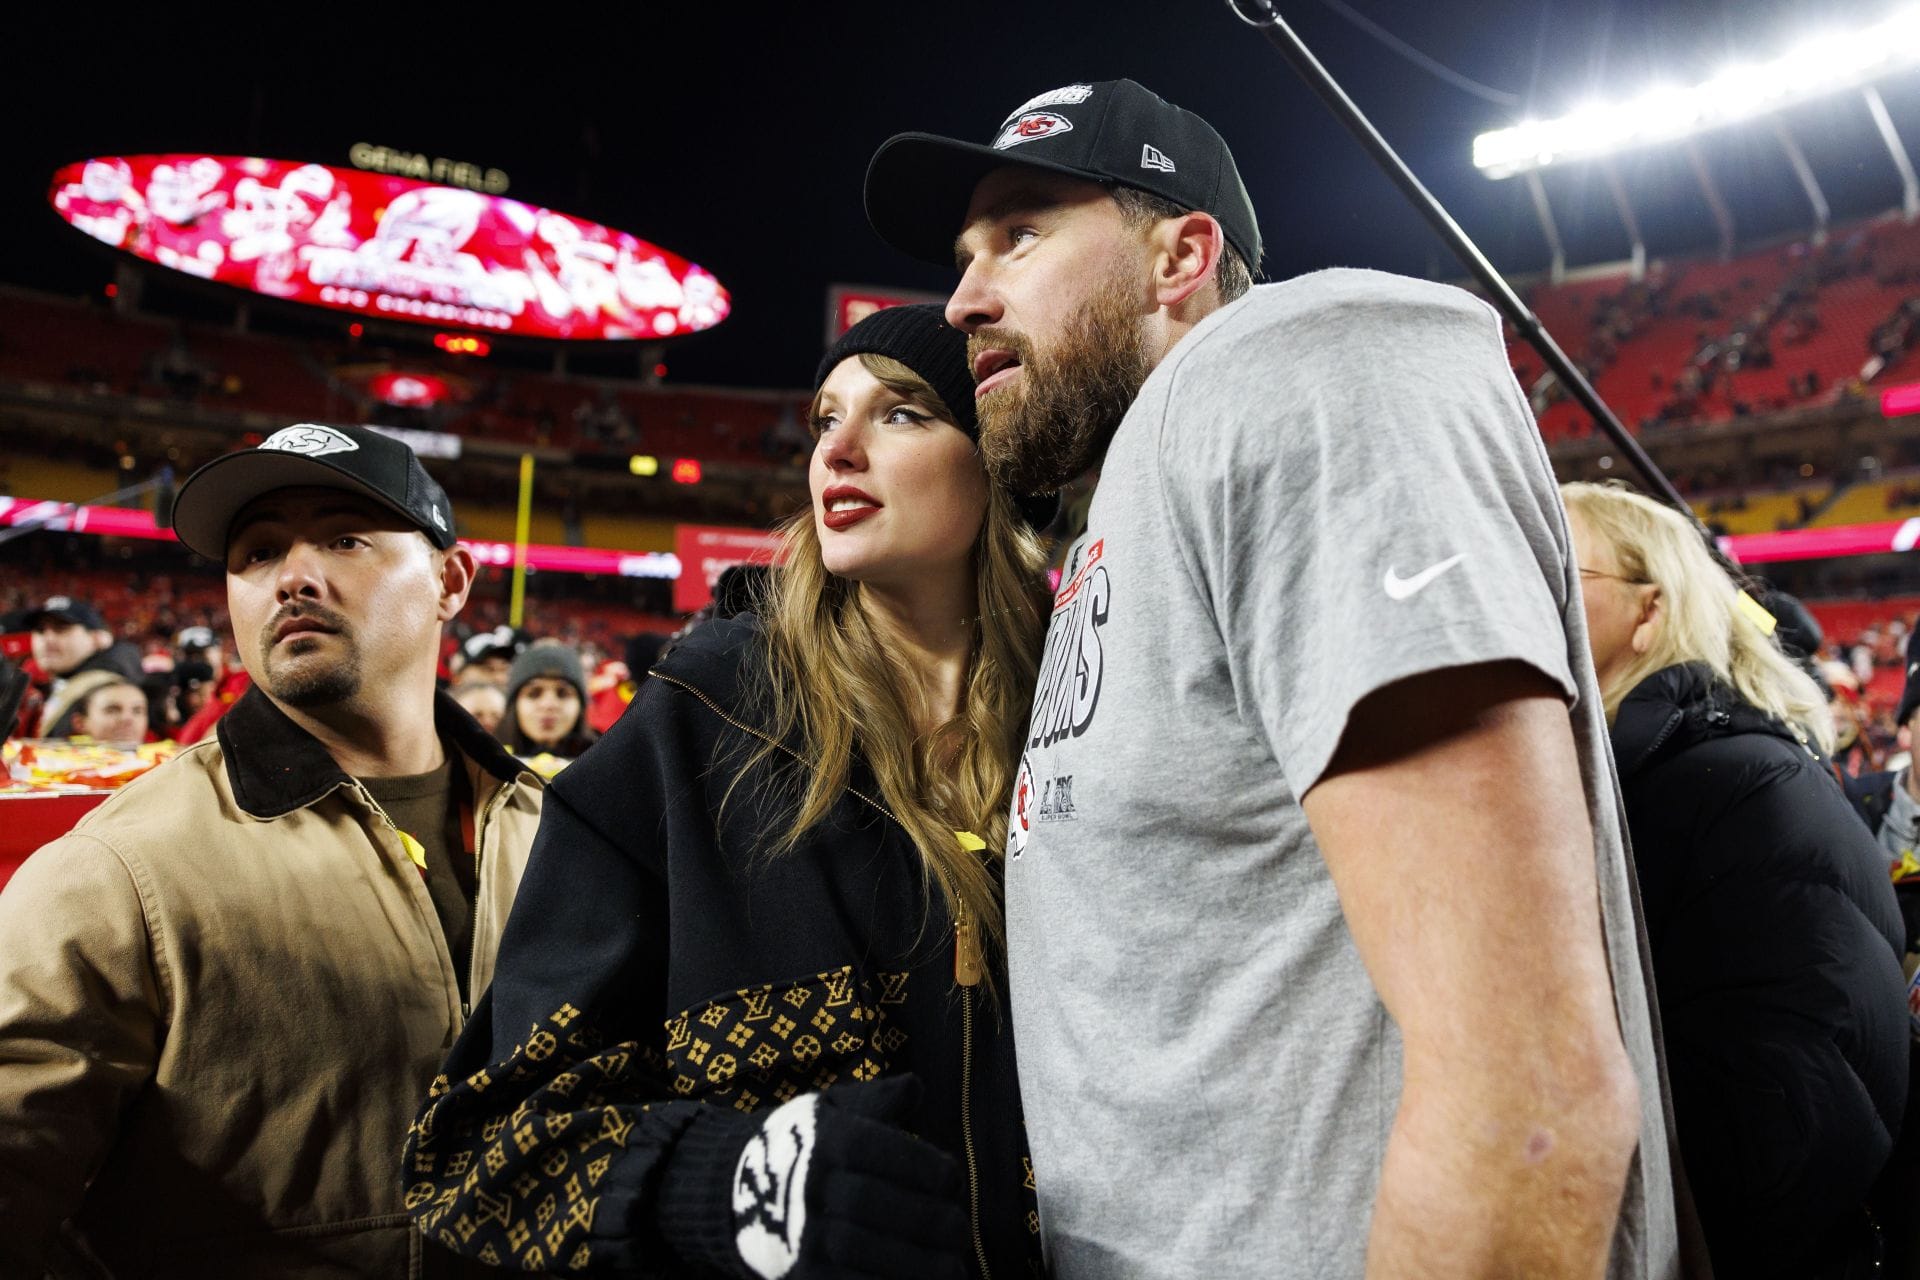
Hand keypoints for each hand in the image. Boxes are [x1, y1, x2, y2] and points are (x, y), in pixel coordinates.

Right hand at [731, 1075, 967, 1279]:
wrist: (735, 1191)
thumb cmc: (807, 1146)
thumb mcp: (833, 1111)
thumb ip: (876, 1101)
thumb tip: (916, 1086)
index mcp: (821, 1138)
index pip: (873, 1147)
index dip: (920, 1165)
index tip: (954, 1180)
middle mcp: (805, 1183)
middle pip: (868, 1201)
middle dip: (924, 1218)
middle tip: (962, 1230)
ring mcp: (797, 1232)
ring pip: (857, 1249)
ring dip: (914, 1264)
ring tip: (954, 1270)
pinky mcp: (800, 1274)